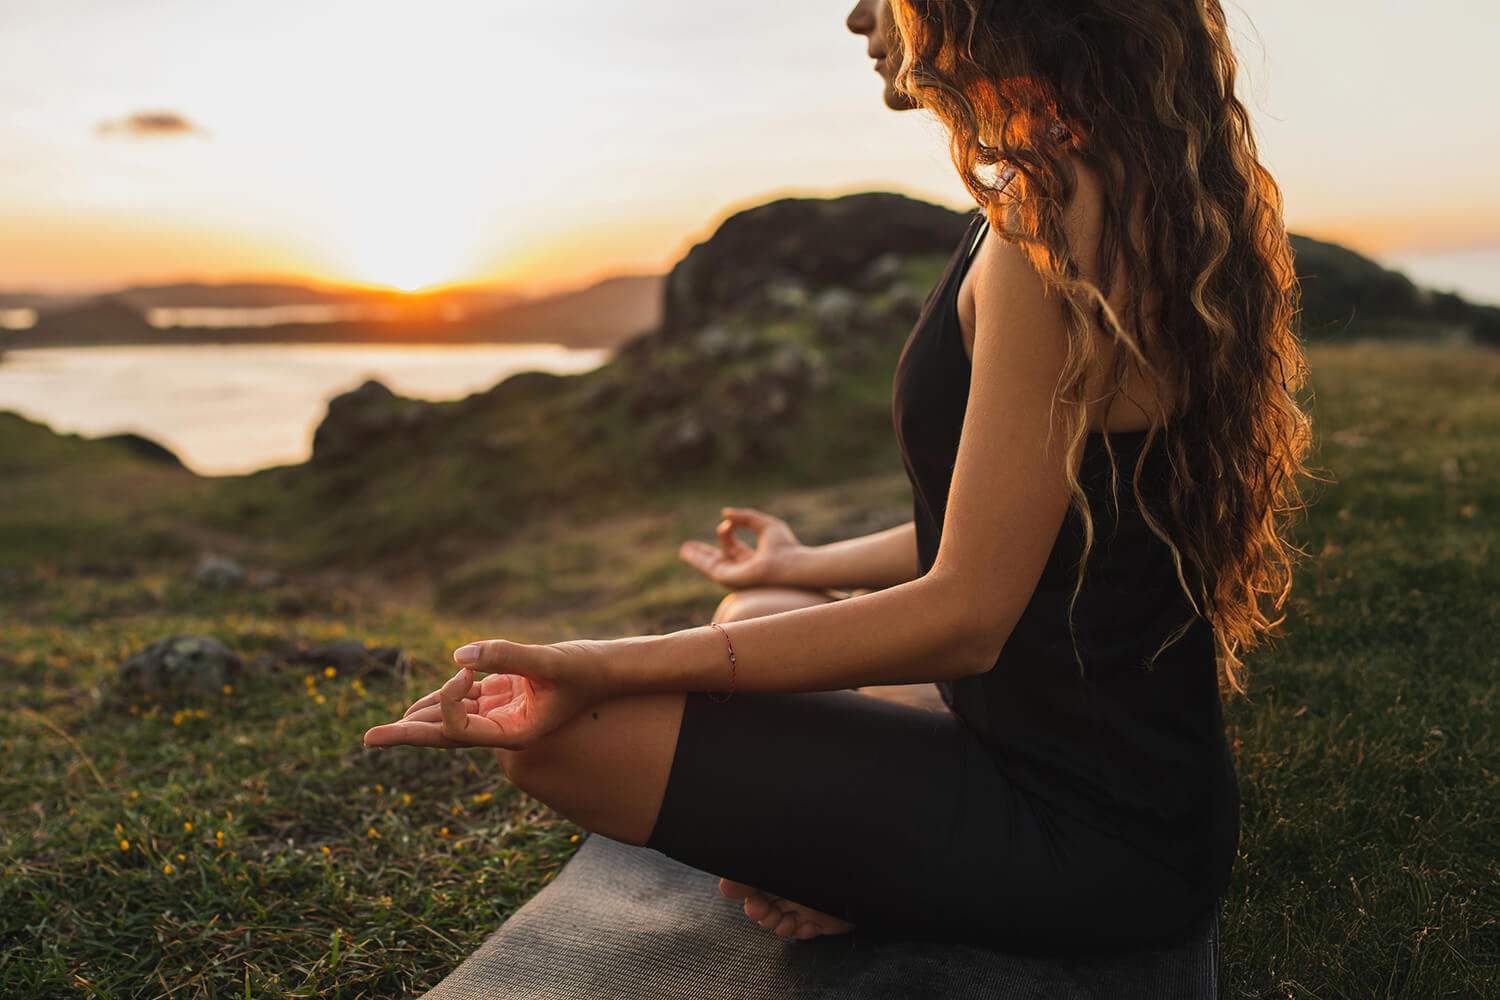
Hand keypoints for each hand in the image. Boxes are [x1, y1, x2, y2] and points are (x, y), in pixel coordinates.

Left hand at [362, 639, 611, 750]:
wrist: (612, 669)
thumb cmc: (587, 669)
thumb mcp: (550, 661)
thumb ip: (507, 655)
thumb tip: (460, 655)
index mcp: (515, 734)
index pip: (464, 728)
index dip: (449, 702)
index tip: (460, 672)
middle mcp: (505, 727)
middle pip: (448, 735)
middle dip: (409, 734)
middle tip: (369, 738)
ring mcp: (505, 711)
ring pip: (455, 717)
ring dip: (422, 717)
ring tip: (385, 728)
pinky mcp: (508, 693)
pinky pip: (469, 699)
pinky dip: (447, 696)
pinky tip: (425, 699)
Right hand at [678, 506, 802, 589]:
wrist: (790, 564)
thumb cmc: (785, 547)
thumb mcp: (765, 525)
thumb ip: (746, 517)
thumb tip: (725, 513)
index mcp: (754, 560)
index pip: (734, 547)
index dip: (727, 531)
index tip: (728, 522)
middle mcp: (743, 571)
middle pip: (719, 561)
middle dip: (704, 554)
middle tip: (689, 547)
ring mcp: (735, 576)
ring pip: (711, 566)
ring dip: (697, 557)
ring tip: (684, 549)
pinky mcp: (728, 579)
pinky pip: (709, 568)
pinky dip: (698, 558)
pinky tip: (688, 550)